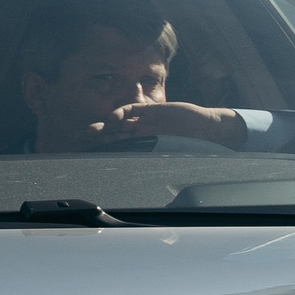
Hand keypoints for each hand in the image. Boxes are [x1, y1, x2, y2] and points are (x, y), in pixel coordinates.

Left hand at [85, 100, 246, 147]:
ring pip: (121, 121)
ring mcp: (146, 120)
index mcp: (146, 144)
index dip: (106, 147)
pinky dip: (121, 112)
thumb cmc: (193, 144)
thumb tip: (143, 186)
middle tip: (86, 138)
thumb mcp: (170, 155)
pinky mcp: (152, 109)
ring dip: (106, 124)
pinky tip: (113, 118)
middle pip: (117, 132)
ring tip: (93, 129)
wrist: (208, 128)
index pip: (121, 145)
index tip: (91, 152)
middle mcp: (143, 132)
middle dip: (101, 135)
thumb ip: (156, 163)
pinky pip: (133, 109)